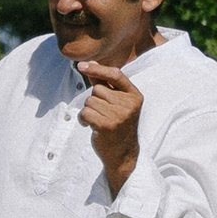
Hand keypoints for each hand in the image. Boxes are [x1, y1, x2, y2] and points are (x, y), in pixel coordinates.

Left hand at [79, 64, 144, 191]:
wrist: (122, 154)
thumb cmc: (117, 125)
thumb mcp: (117, 103)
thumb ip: (105, 84)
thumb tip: (90, 63)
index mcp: (134, 96)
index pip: (116, 74)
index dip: (98, 68)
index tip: (82, 65)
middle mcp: (129, 104)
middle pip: (98, 89)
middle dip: (94, 100)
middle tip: (102, 114)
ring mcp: (119, 115)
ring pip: (90, 101)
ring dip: (89, 110)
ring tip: (98, 121)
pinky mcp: (106, 125)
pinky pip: (85, 112)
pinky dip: (83, 119)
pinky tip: (92, 127)